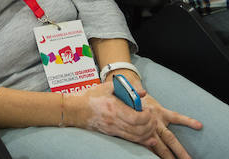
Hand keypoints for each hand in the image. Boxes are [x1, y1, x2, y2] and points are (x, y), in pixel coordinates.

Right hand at [69, 82, 200, 158]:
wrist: (75, 110)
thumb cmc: (90, 97)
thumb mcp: (107, 87)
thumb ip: (126, 88)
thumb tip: (143, 93)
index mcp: (114, 107)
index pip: (136, 117)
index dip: (147, 116)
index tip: (149, 110)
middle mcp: (114, 121)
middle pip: (139, 129)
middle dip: (150, 125)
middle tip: (152, 119)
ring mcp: (113, 129)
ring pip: (136, 136)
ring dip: (147, 134)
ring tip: (152, 128)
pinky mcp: (112, 134)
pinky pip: (130, 140)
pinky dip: (142, 140)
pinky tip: (149, 140)